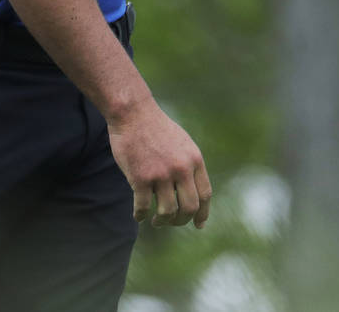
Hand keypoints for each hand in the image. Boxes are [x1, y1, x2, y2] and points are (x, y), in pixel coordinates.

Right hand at [107, 97, 211, 228]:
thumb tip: (193, 191)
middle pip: (189, 208)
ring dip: (162, 221)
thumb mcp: (182, 142)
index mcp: (194, 159)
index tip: (199, 224)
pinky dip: (140, 216)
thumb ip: (189, 164)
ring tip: (155, 221)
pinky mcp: (141, 178)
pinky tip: (138, 215)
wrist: (133, 112)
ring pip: (168, 212)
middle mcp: (181, 168)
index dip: (203, 213)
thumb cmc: (155, 127)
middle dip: (181, 221)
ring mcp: (161, 174)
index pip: (205, 194)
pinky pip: (143, 208)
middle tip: (171, 222)